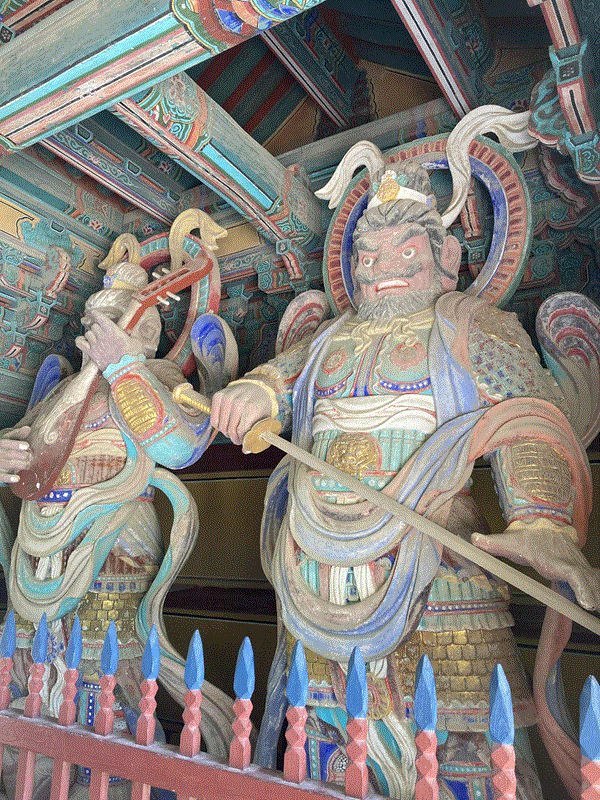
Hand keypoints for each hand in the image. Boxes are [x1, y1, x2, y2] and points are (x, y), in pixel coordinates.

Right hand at [0, 426, 31, 482]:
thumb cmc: (3, 447)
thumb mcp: (7, 439)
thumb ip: (17, 434)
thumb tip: (28, 428)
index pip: (5, 443)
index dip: (16, 444)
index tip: (27, 446)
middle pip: (8, 454)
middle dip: (21, 455)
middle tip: (31, 457)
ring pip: (7, 464)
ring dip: (19, 465)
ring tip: (28, 465)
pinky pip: (1, 476)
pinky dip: (9, 478)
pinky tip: (17, 478)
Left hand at [76, 310, 144, 370]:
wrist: (126, 370)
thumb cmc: (133, 356)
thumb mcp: (136, 342)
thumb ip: (130, 335)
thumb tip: (128, 332)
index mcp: (113, 330)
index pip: (99, 316)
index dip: (95, 313)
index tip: (94, 313)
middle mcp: (102, 335)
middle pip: (93, 325)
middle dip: (96, 326)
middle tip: (100, 329)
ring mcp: (96, 344)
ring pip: (87, 333)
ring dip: (91, 335)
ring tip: (96, 338)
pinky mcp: (92, 353)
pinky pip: (79, 342)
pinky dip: (80, 340)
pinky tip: (84, 341)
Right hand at [211, 383, 273, 446]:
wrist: (257, 386)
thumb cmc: (261, 404)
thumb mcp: (265, 419)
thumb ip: (257, 435)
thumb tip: (245, 450)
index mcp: (251, 408)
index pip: (241, 431)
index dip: (242, 440)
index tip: (243, 441)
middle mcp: (238, 402)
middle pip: (230, 430)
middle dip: (234, 437)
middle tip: (238, 437)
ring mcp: (227, 398)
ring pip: (221, 426)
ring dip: (226, 432)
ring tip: (232, 429)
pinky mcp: (218, 396)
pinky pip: (214, 419)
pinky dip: (219, 425)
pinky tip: (226, 422)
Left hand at [472, 524, 599, 610]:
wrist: (545, 527)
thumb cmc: (528, 539)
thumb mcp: (510, 541)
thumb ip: (494, 544)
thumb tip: (473, 539)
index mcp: (556, 560)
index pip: (573, 573)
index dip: (581, 586)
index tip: (586, 603)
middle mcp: (572, 564)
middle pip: (589, 580)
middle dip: (595, 594)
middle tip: (596, 611)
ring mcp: (580, 566)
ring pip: (594, 581)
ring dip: (597, 594)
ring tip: (598, 614)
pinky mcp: (583, 571)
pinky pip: (593, 582)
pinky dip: (597, 592)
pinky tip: (597, 608)